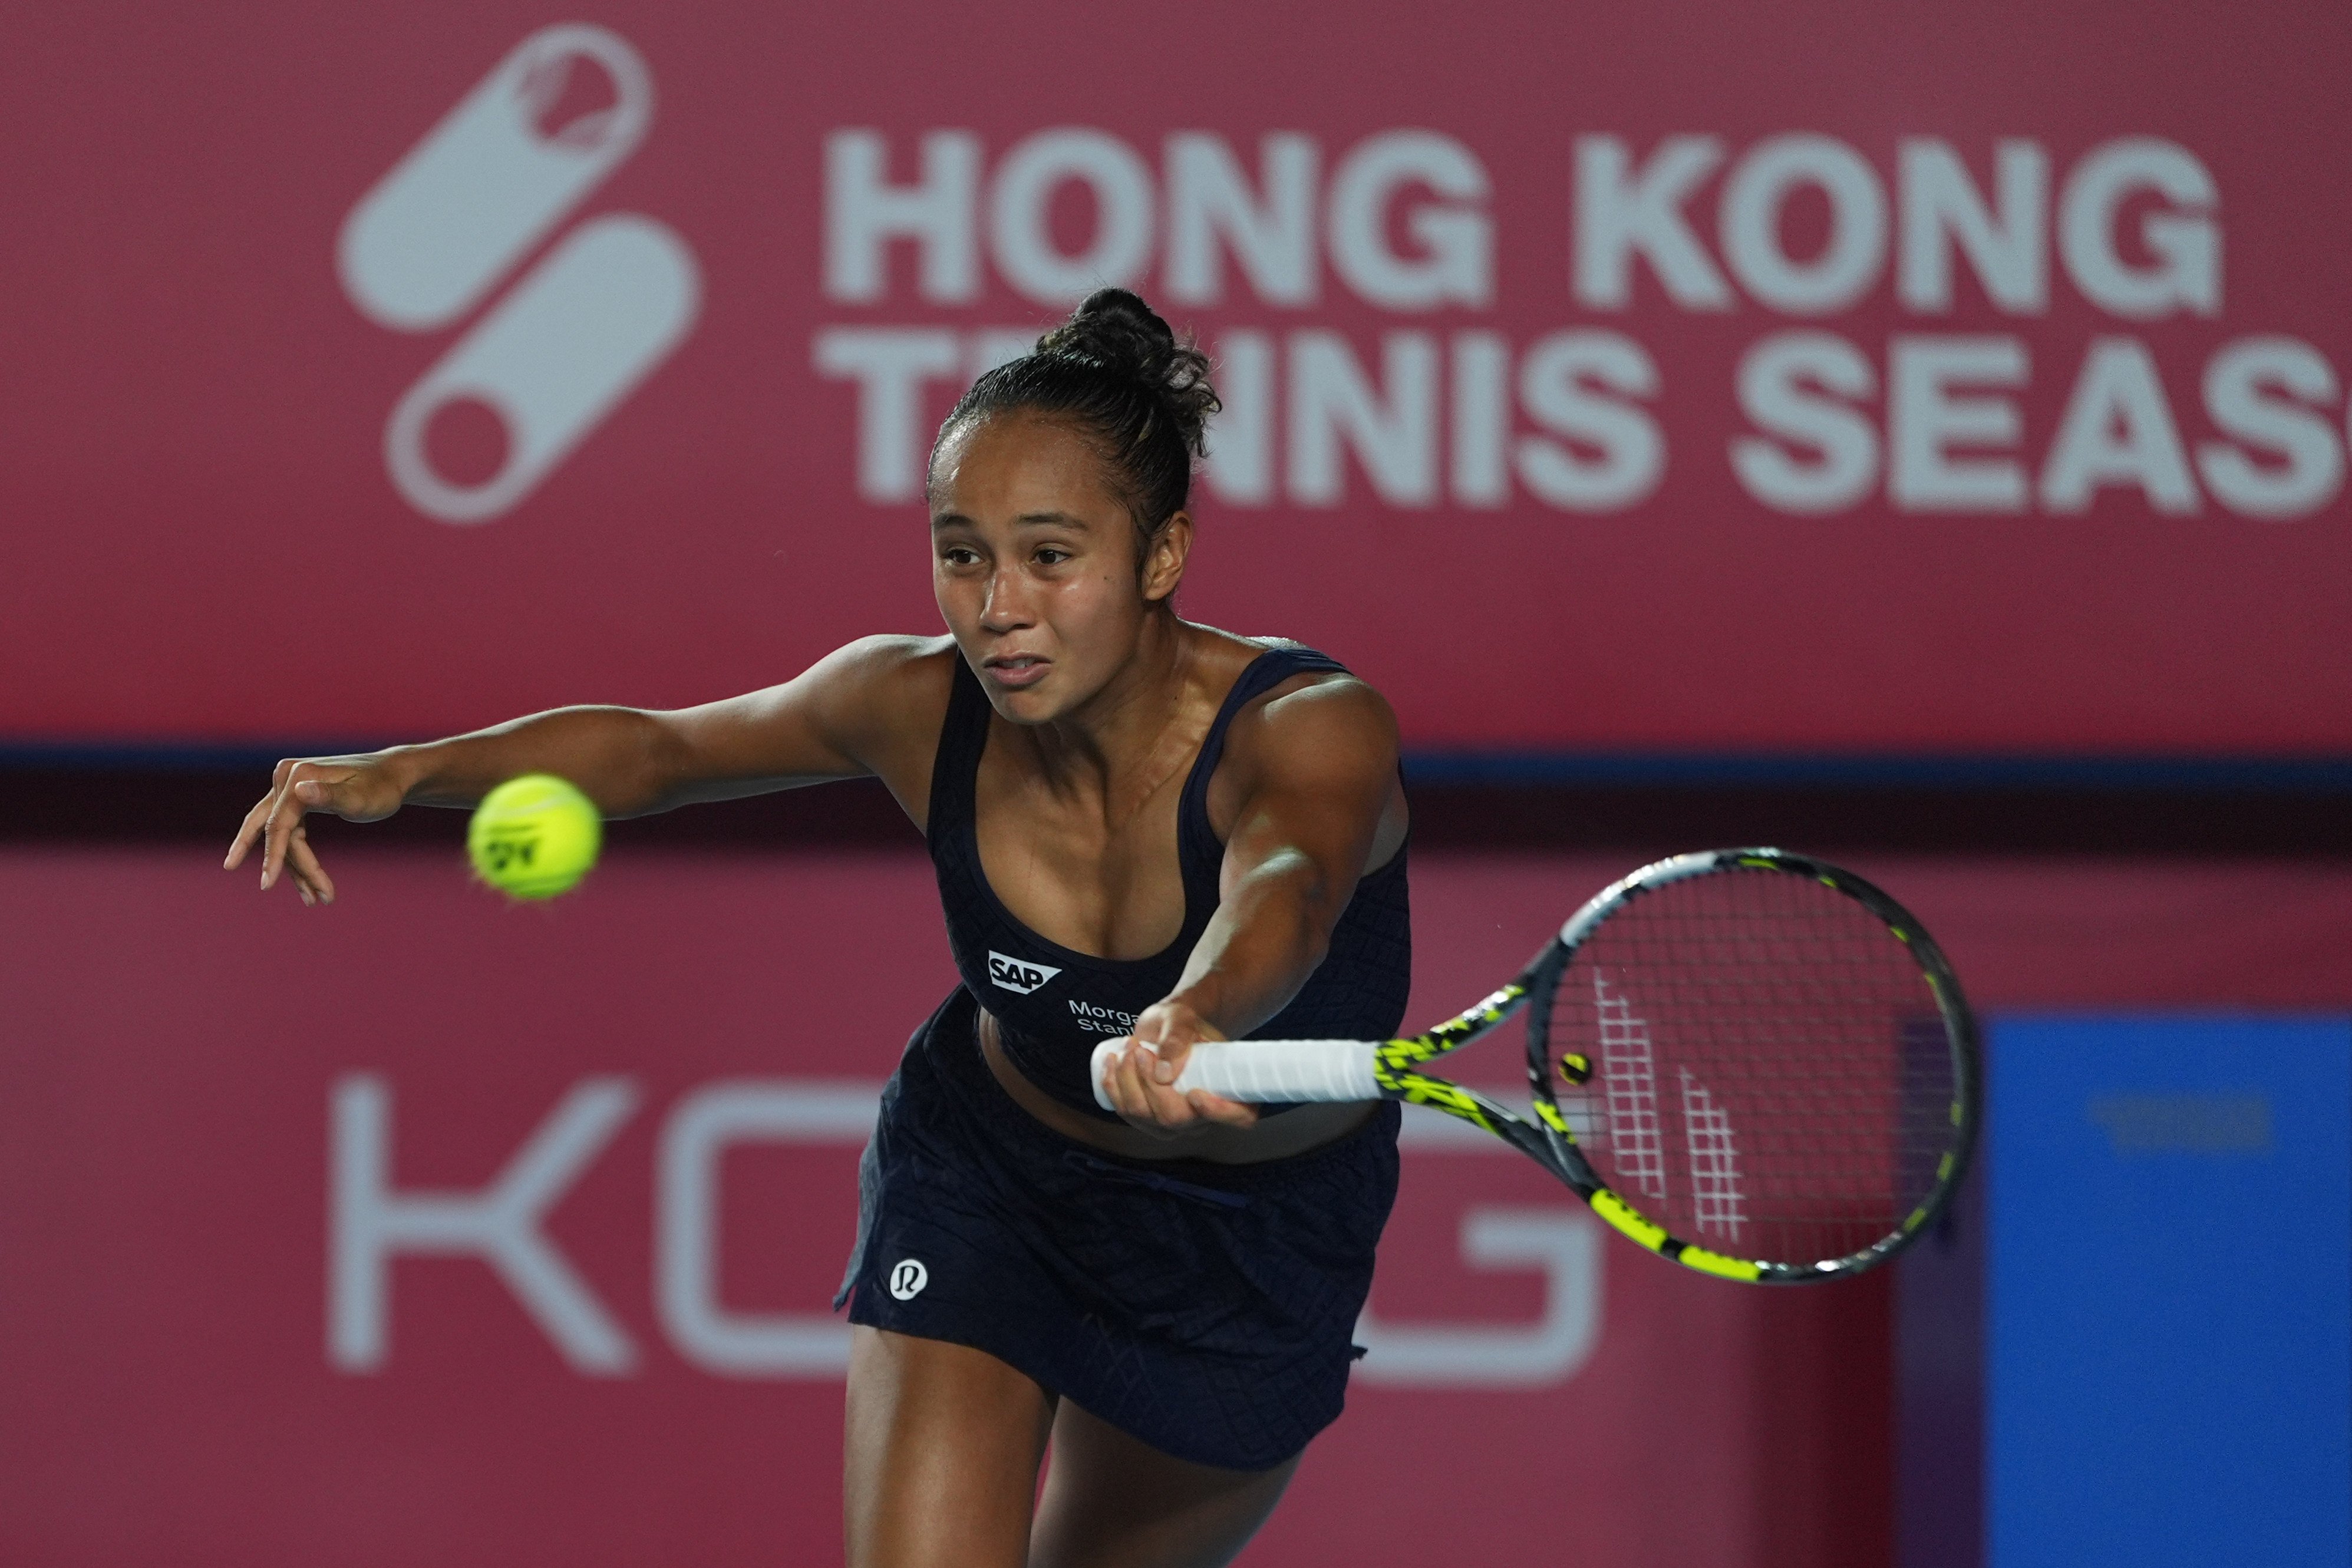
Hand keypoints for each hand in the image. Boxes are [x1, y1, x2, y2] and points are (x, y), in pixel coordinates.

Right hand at [223, 755, 406, 904]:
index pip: (279, 823)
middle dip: (286, 866)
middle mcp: (287, 778)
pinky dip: (297, 857)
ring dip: (296, 868)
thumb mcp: (360, 798)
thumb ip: (331, 797)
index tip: (267, 885)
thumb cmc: (381, 788)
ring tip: (317, 898)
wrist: (393, 775)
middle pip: (275, 830)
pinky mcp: (294, 798)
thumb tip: (299, 791)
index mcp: (298, 775)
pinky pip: (289, 831)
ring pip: (282, 836)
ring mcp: (288, 787)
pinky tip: (308, 882)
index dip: (274, 856)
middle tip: (298, 896)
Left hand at [1097, 998, 1259, 1134]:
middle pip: (1174, 1118)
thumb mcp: (1183, 1019)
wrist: (1170, 1027)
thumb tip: (1164, 1073)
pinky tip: (1112, 1062)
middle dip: (1149, 1084)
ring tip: (1130, 1046)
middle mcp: (1203, 1116)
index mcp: (1231, 1091)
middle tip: (1141, 1050)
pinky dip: (1112, 1085)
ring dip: (1127, 1079)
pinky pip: (1125, 1112)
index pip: (1238, 1117)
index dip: (1217, 1112)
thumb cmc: (1185, 1023)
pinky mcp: (1148, 1119)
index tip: (1195, 1094)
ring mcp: (1173, 1123)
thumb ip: (1177, 1038)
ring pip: (1143, 1116)